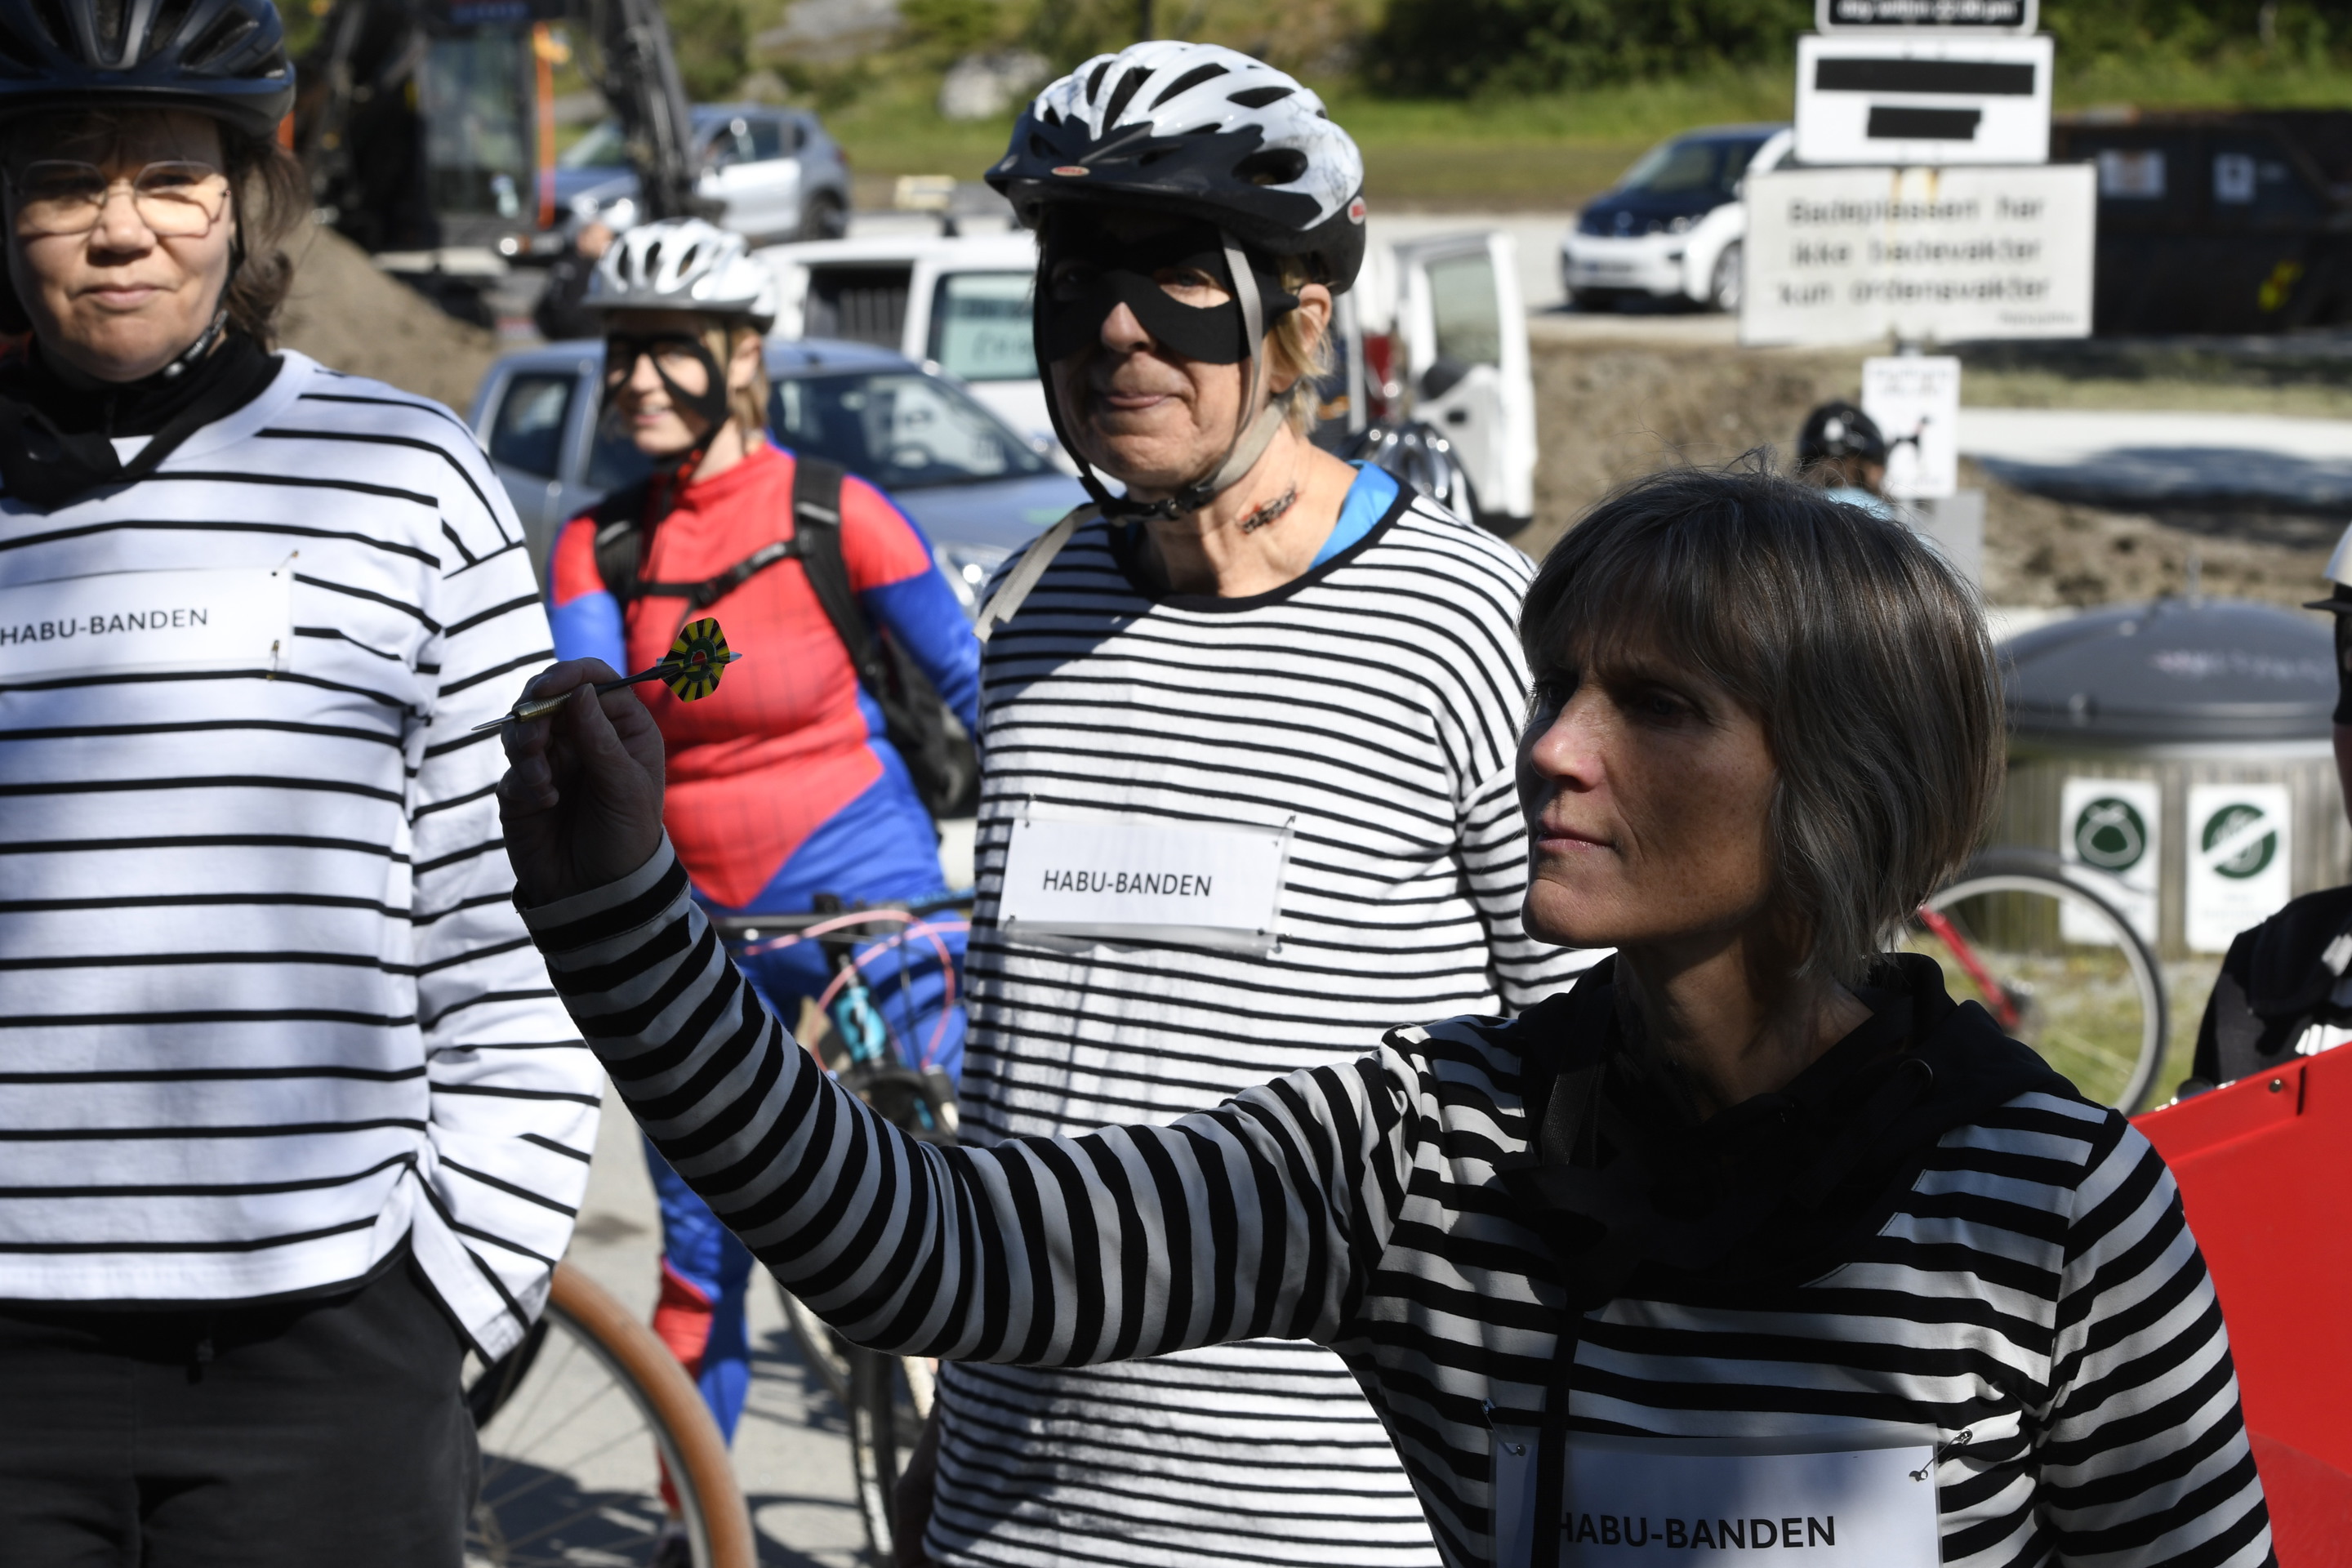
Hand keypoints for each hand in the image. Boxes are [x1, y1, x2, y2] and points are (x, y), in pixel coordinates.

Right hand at [496, 660, 666, 905]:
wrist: (596, 892)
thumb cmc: (626, 837)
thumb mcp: (624, 787)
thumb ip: (600, 739)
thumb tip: (580, 690)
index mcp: (623, 728)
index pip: (594, 679)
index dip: (569, 675)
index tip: (547, 687)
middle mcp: (586, 736)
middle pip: (548, 695)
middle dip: (535, 713)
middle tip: (535, 742)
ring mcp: (553, 758)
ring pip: (521, 726)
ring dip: (525, 746)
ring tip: (542, 782)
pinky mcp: (523, 785)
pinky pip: (512, 766)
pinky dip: (523, 780)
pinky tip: (544, 802)